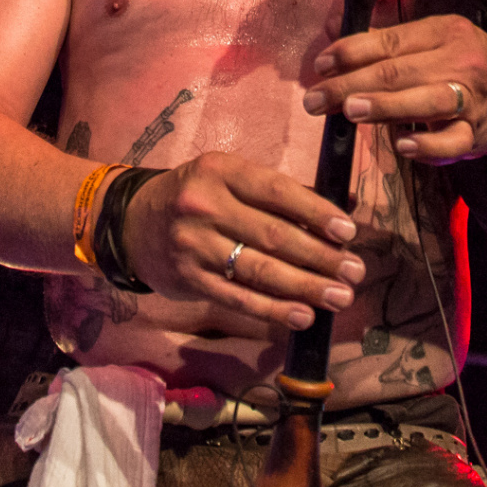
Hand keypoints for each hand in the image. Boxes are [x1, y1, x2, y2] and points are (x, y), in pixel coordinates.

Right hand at [121, 151, 365, 330]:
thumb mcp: (229, 177)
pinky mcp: (188, 279)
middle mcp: (205, 205)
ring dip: (305, 287)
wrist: (131, 224)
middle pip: (274, 236)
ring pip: (259, 271)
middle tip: (355, 271)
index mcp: (222, 171)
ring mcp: (194, 245)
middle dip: (320, 257)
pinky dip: (273, 310)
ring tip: (339, 296)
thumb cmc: (197, 196)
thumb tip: (343, 207)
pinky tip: (303, 316)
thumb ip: (280, 192)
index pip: (278, 191)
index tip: (348, 231)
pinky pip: (238, 298)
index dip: (317, 213)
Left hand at [304, 14, 486, 161]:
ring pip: (427, 101)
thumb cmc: (465, 64)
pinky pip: (452, 142)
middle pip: (400, 72)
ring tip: (351, 111)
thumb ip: (392, 45)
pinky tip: (402, 146)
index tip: (320, 66)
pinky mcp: (476, 134)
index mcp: (444, 32)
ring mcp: (470, 99)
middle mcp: (460, 61)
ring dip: (386, 106)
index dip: (351, 52)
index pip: (390, 41)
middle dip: (353, 85)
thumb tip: (336, 51)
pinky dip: (427, 145)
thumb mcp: (436, 40)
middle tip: (317, 99)